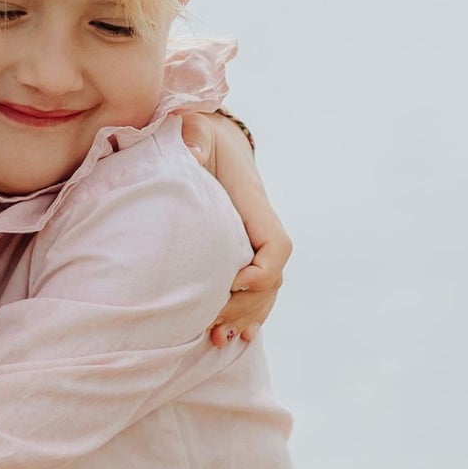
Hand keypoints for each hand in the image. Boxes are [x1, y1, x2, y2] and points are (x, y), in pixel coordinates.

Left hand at [181, 112, 292, 344]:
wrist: (209, 139)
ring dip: (246, 318)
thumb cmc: (199, 136)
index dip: (262, 271)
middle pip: (271, 280)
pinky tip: (230, 336)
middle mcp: (260, 230)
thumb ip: (194, 137)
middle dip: (246, 306)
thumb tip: (191, 150)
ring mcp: (253, 245)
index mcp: (254, 207)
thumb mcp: (194, 130)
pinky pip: (254, 293)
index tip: (233, 281)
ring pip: (265, 293)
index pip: (277, 246)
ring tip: (219, 339)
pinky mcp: (240, 255)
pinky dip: (245, 315)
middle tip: (212, 323)